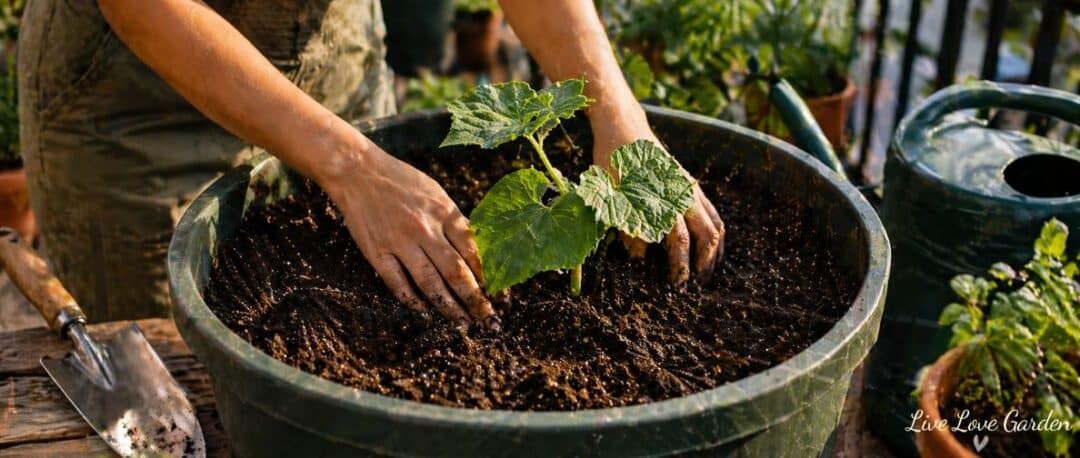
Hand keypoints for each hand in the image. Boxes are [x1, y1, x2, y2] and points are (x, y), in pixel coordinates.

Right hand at [319, 146, 495, 327]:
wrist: (359, 171)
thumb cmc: (402, 181)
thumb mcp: (437, 194)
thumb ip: (455, 222)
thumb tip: (477, 252)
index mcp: (444, 213)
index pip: (473, 251)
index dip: (489, 276)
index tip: (500, 295)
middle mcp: (425, 229)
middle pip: (456, 272)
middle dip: (475, 300)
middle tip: (488, 320)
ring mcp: (400, 242)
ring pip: (430, 283)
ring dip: (448, 306)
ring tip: (462, 323)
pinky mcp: (377, 252)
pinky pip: (398, 283)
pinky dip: (412, 300)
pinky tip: (424, 310)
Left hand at [591, 117, 725, 285]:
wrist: (623, 127)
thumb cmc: (613, 161)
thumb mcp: (612, 195)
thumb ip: (627, 227)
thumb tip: (639, 257)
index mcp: (664, 199)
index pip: (680, 240)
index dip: (680, 265)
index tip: (676, 284)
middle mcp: (682, 194)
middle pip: (706, 234)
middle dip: (704, 262)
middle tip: (696, 284)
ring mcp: (689, 188)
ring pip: (715, 223)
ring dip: (714, 249)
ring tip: (708, 269)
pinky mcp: (689, 183)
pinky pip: (711, 211)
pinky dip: (714, 231)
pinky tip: (709, 243)